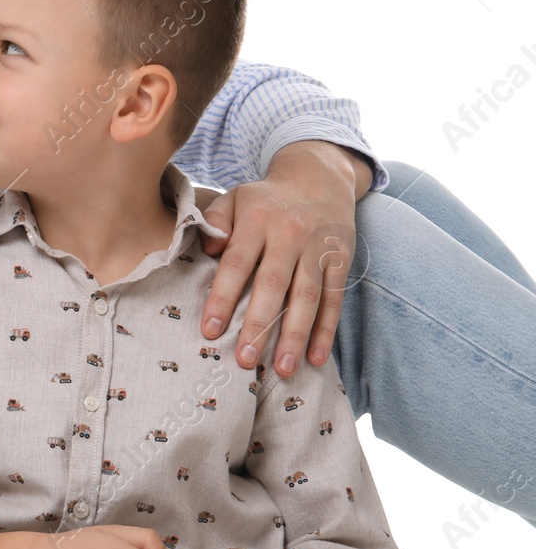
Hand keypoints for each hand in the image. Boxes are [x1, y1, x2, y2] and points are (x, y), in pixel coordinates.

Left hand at [198, 141, 370, 377]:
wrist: (317, 177)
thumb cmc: (264, 199)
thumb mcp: (234, 198)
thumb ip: (215, 221)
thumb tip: (208, 249)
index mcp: (257, 220)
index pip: (236, 263)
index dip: (223, 298)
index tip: (210, 331)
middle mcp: (289, 234)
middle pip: (273, 285)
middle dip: (259, 326)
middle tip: (244, 361)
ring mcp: (318, 248)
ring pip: (307, 297)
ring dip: (295, 336)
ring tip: (283, 370)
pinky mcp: (341, 260)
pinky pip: (334, 299)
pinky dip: (326, 331)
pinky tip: (316, 359)